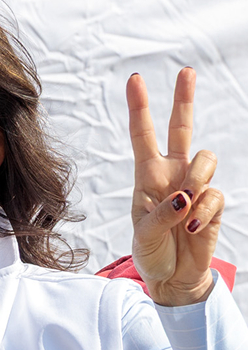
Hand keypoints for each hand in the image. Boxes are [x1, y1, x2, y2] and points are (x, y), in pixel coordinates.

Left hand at [127, 67, 223, 305]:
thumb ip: (160, 214)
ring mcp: (195, 187)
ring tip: (185, 207)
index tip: (135, 80)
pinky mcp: (213, 203)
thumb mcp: (144, 235)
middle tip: (186, 71)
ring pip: (205, 158)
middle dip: (183, 99)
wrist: (172, 278)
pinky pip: (214, 194)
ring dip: (196, 179)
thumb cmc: (151, 253)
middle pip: (180, 129)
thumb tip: (184, 195)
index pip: (142, 135)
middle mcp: (172, 174)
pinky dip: (203, 211)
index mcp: (147, 176)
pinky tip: (192, 227)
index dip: (139, 108)